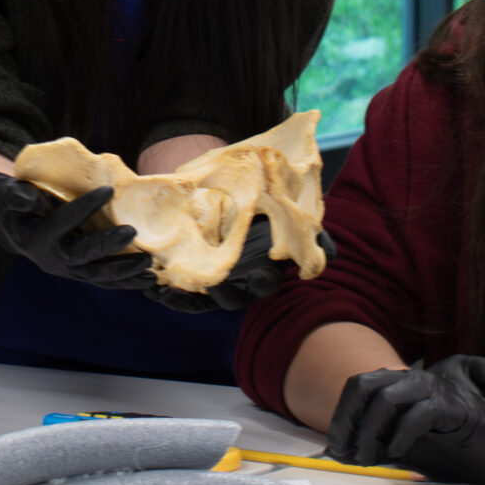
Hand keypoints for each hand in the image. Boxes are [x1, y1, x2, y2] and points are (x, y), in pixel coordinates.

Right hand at [0, 170, 152, 290]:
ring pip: (98, 276)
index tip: (108, 190)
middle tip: (132, 232)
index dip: (84, 207)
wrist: (13, 228)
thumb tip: (30, 198)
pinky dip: (126, 282)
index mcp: (36, 238)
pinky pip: (104, 281)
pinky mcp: (79, 274)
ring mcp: (67, 270)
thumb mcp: (7, 195)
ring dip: (124, 271)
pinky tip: (149, 279)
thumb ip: (16, 195)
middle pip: (83, 256)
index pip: (62, 223)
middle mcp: (52, 259)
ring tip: (148, 263)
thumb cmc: (13, 205)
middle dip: (107, 246)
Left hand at [146, 219, 328, 313]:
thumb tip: (332, 255)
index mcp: (260, 273)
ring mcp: (210, 279)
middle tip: (212, 286)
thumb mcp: (292, 214)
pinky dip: (162, 288)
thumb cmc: (265, 204)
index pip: (265, 286)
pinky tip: (151, 282)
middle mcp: (236, 282)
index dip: (263, 283)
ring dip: (182, 298)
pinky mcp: (186, 272)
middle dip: (220, 295)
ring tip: (168, 290)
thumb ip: (315, 236)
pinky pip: (173, 288)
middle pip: (229, 298)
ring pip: (197, 300)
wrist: (229, 184)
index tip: (263, 275)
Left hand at [323, 355, 484, 484]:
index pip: (361, 385)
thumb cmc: (469, 451)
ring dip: (369, 432)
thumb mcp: (418, 448)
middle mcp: (422, 380)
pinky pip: (419, 415)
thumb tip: (352, 450)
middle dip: (347, 421)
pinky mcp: (458, 407)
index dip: (342, 415)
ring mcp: (440, 390)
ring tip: (366, 460)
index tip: (335, 448)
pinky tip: (397, 456)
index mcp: (410, 386)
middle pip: (366, 386)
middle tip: (344, 455)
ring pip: (387, 398)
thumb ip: (388, 443)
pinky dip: (401, 437)